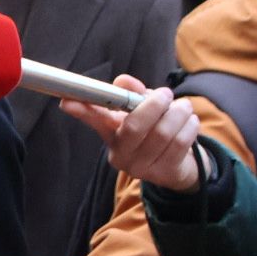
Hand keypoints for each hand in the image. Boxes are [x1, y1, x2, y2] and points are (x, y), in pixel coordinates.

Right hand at [60, 75, 201, 191]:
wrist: (178, 165)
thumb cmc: (155, 130)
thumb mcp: (143, 109)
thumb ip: (133, 94)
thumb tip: (123, 82)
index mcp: (110, 134)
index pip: (94, 119)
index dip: (81, 110)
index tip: (67, 101)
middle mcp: (120, 154)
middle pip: (134, 126)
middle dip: (154, 105)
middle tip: (166, 94)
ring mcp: (141, 168)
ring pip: (163, 133)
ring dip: (178, 114)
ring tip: (184, 107)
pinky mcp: (164, 173)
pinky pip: (180, 143)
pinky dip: (189, 126)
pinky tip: (190, 121)